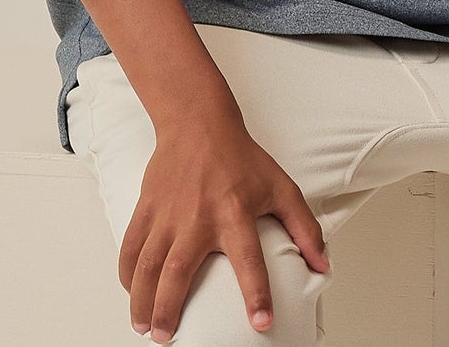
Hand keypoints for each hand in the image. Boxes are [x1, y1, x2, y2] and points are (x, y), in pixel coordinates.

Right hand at [119, 115, 330, 341]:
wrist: (198, 122)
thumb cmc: (241, 157)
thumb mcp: (281, 187)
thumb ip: (304, 226)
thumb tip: (322, 265)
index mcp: (235, 213)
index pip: (249, 259)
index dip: (256, 292)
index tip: (260, 323)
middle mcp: (198, 217)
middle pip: (179, 272)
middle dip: (169, 309)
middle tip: (166, 338)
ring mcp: (168, 213)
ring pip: (147, 264)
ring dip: (141, 300)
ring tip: (145, 327)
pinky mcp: (146, 207)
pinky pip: (130, 246)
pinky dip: (126, 273)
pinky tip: (131, 290)